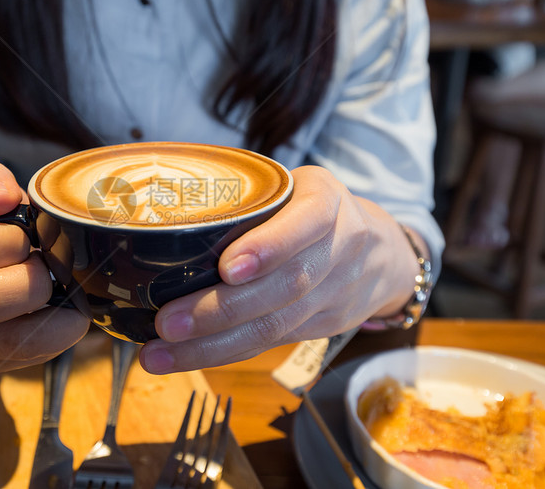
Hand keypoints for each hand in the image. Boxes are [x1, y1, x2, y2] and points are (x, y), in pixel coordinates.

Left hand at [139, 165, 418, 373]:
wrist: (384, 253)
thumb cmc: (314, 209)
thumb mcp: (296, 185)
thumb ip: (249, 194)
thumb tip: (163, 205)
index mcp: (327, 202)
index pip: (307, 223)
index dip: (269, 247)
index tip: (227, 268)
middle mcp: (340, 249)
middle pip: (284, 286)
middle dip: (222, 310)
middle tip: (167, 322)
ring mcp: (335, 293)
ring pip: (276, 326)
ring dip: (213, 345)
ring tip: (160, 354)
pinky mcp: (323, 326)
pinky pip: (272, 342)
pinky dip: (224, 353)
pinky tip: (183, 358)